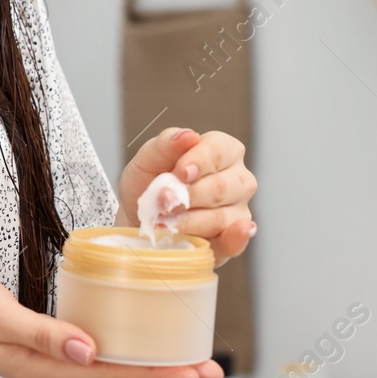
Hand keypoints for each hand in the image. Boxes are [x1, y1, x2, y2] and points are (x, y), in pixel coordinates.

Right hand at [0, 273, 222, 377]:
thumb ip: (43, 332)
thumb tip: (89, 350)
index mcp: (44, 366)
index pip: (112, 374)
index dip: (157, 372)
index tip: (196, 370)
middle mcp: (50, 369)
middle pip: (118, 375)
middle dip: (166, 370)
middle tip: (212, 368)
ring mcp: (44, 360)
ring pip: (106, 365)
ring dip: (147, 360)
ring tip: (186, 355)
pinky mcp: (38, 345)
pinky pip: (88, 351)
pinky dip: (119, 347)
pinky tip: (133, 338)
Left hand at [117, 127, 256, 267]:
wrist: (138, 217)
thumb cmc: (148, 182)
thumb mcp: (148, 159)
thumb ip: (165, 144)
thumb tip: (187, 135)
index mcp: (223, 151)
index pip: (219, 150)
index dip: (199, 161)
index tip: (180, 172)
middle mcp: (238, 179)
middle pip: (221, 187)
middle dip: (188, 195)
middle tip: (162, 201)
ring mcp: (238, 211)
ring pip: (221, 217)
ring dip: (189, 221)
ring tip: (163, 222)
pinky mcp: (231, 241)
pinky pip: (236, 242)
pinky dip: (234, 240)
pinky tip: (231, 238)